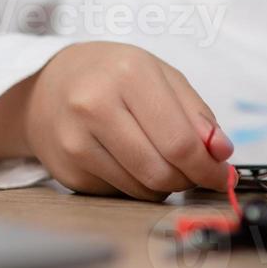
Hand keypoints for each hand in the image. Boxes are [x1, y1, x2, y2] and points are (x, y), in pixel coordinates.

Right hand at [0, 42, 233, 200]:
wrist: (45, 85)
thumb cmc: (110, 75)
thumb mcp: (158, 75)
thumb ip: (195, 112)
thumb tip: (221, 154)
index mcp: (128, 74)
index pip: (180, 141)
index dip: (208, 168)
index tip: (221, 176)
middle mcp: (95, 105)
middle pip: (162, 171)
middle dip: (188, 179)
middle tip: (195, 173)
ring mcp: (76, 141)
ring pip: (142, 189)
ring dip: (164, 185)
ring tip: (159, 159)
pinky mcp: (67, 171)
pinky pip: (120, 194)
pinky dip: (135, 186)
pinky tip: (128, 161)